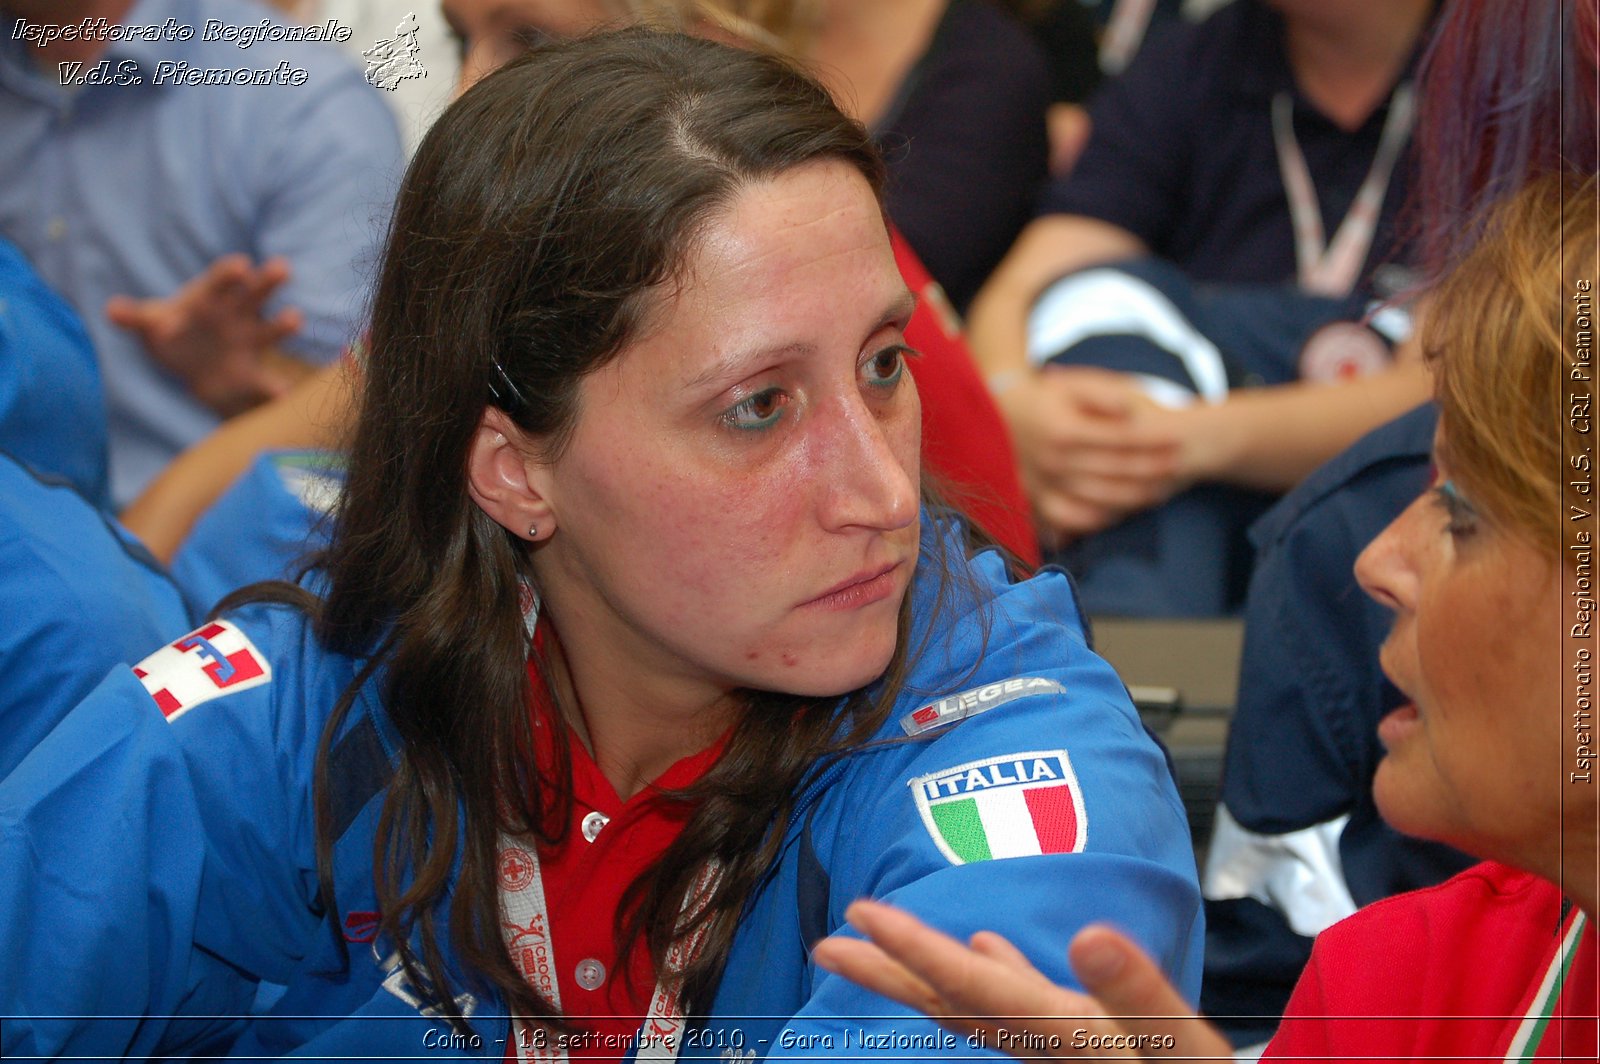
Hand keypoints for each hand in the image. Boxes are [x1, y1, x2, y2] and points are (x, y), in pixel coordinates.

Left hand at [106, 254, 308, 417]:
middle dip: (268, 281)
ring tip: (294, 319)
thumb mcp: (151, 324)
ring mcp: (250, 342)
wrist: (193, 366)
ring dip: (283, 324)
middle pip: (255, 294)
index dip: (230, 273)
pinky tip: (283, 394)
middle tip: (282, 267)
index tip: (242, 266)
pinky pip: (266, 381)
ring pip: (270, 330)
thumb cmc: (171, 333)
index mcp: (211, 298)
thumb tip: (112, 310)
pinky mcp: (253, 373)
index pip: (221, 280)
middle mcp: (237, 315)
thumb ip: (135, 318)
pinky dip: (276, 389)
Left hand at [812, 899, 1232, 1059]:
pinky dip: (995, 974)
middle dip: (888, 972)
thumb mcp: (1182, 1049)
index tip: (861, 916)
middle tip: (826, 946)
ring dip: (926, 968)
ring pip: (977, 1003)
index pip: (972, 987)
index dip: (914, 948)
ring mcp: (1056, 1046)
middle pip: (951, 1003)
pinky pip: (1020, 1009)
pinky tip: (984, 947)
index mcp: (1062, 1035)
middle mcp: (1045, 1043)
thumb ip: (1138, 994)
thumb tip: (1087, 934)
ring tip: (880, 938)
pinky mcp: (1076, 1044)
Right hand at [995, 366, 1184, 542]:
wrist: (1002, 414)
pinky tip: (1123, 512)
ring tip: (1161, 491)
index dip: (1153, 442)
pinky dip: (1100, 518)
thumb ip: (1105, 395)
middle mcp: (1054, 460)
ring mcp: (1044, 483)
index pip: (1121, 440)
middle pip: (1115, 471)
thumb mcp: (1073, 384)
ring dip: (1134, 497)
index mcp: (1065, 431)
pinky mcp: (1036, 499)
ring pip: (1099, 498)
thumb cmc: (1046, 397)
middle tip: (1177, 466)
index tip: (1177, 441)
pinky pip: (1072, 517)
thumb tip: (1131, 413)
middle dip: (1151, 470)